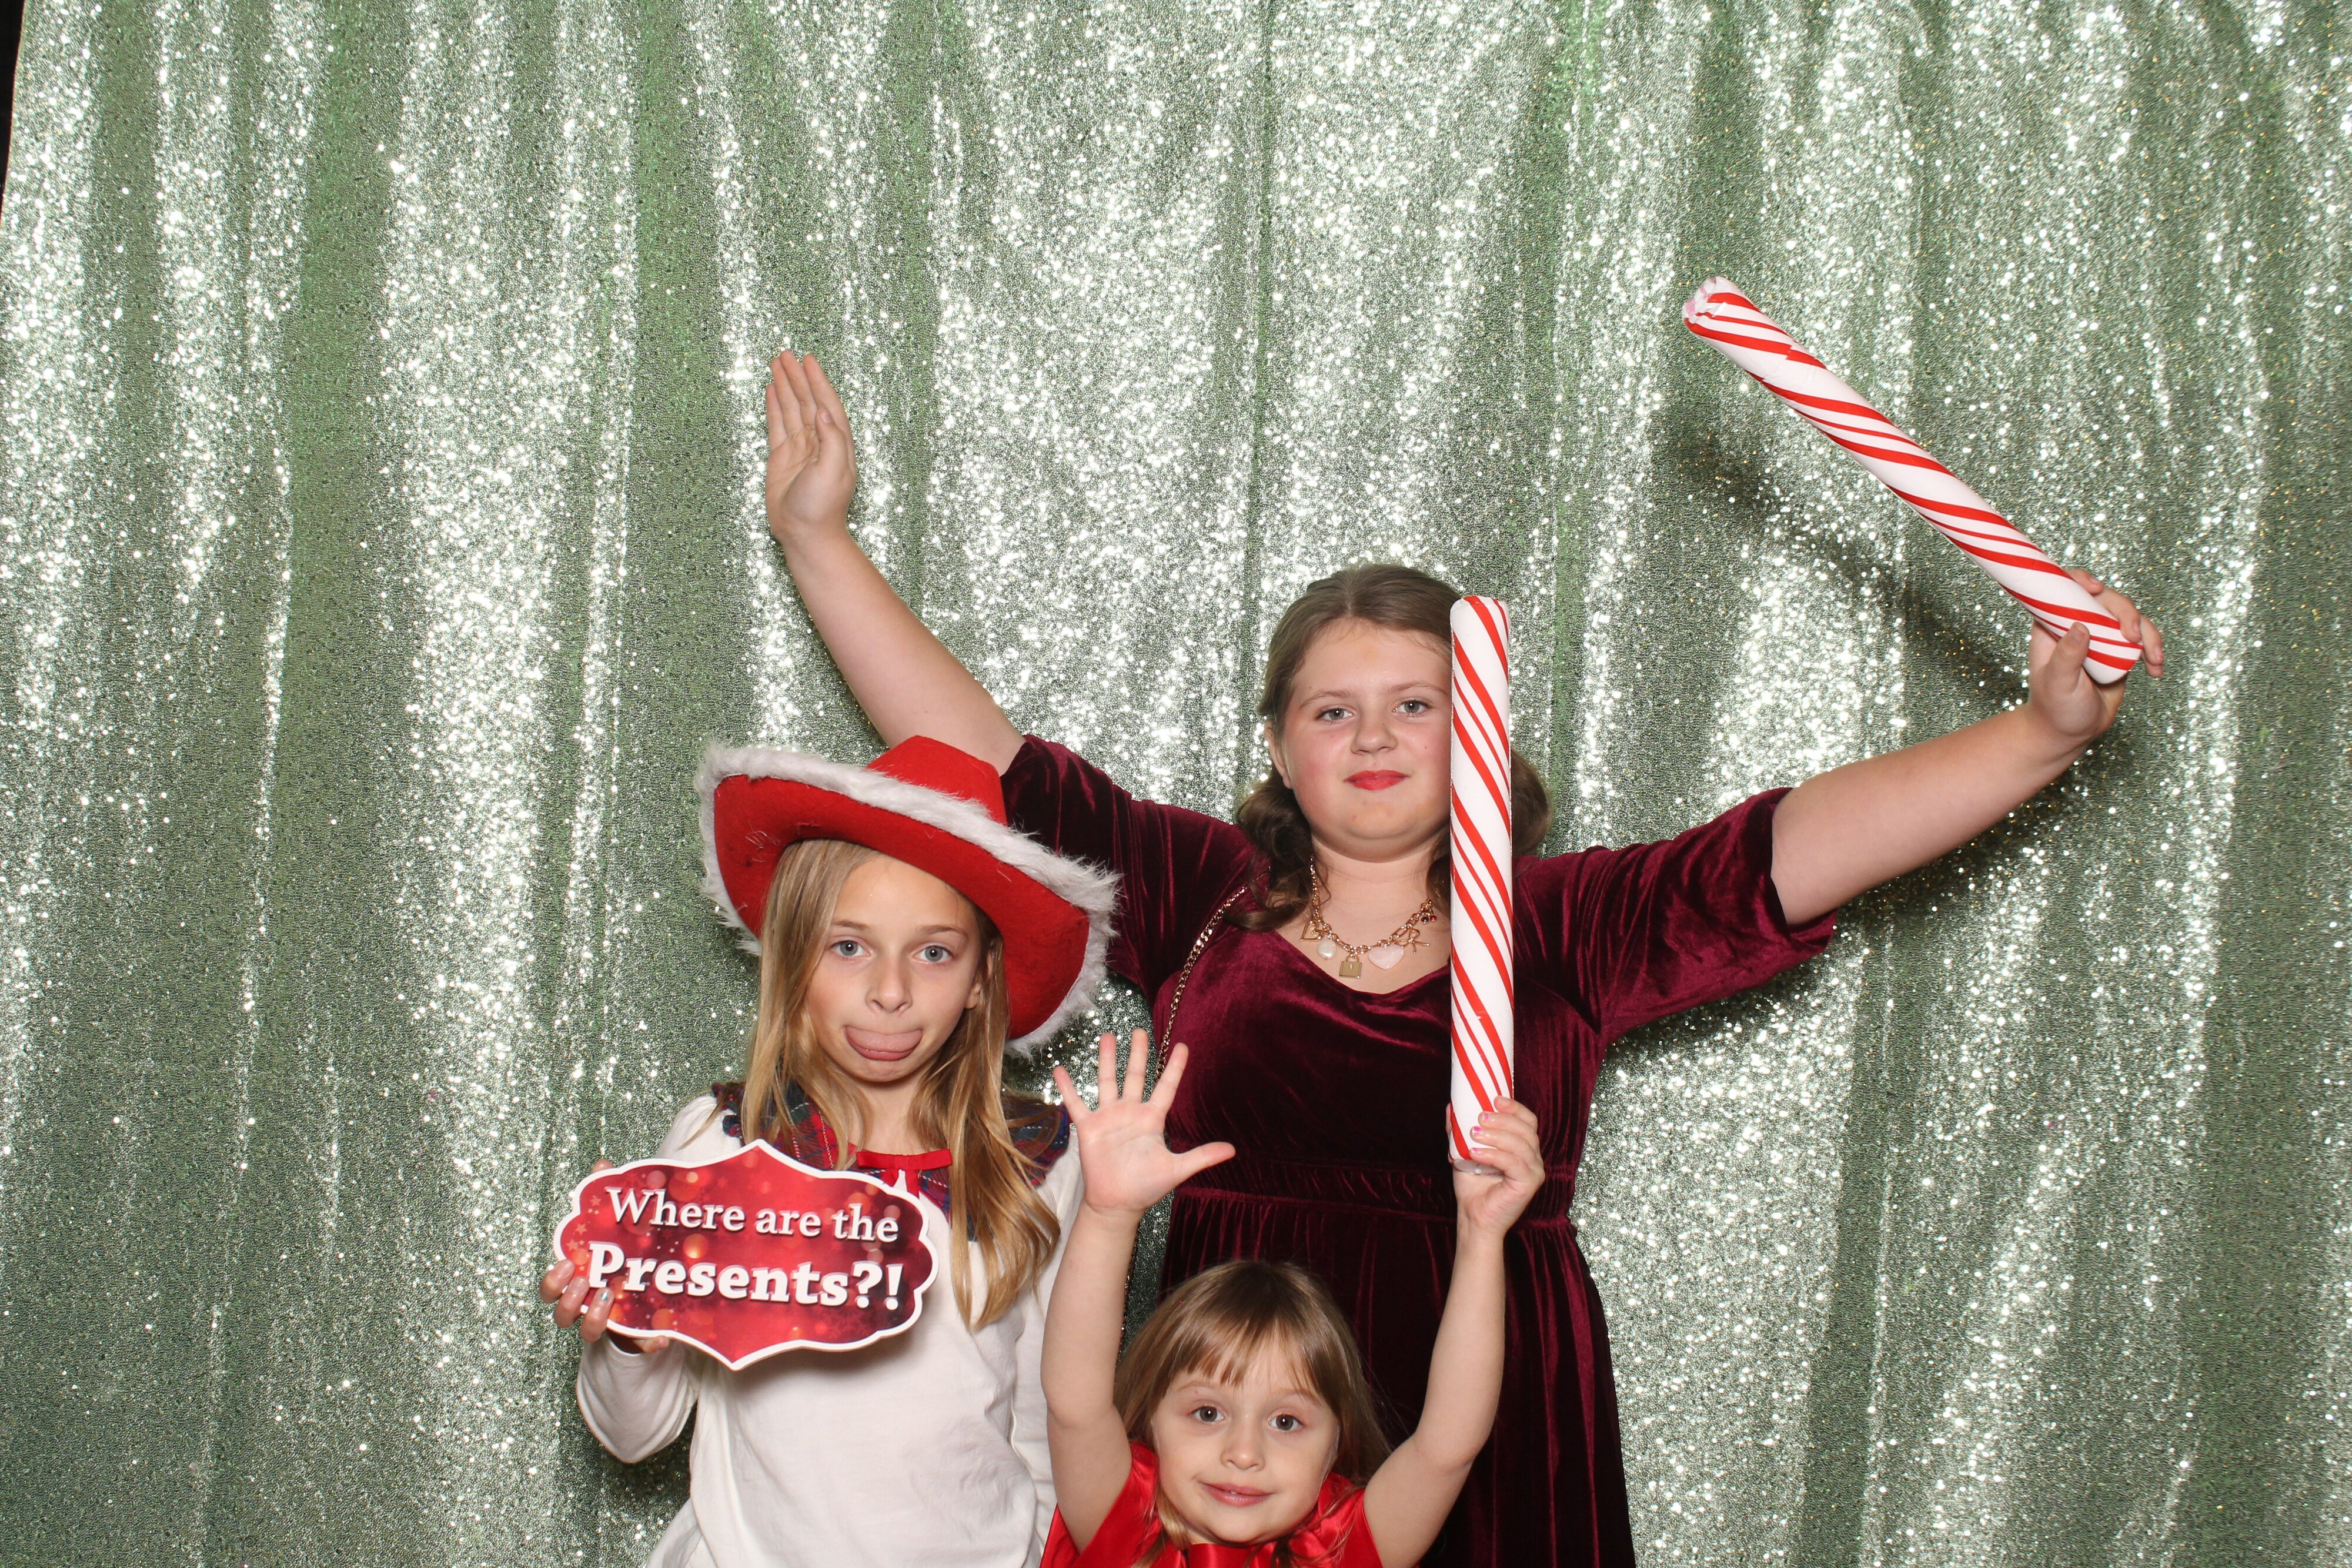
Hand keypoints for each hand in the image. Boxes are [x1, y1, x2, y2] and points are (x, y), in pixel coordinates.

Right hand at [538, 1161, 664, 1352]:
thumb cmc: (622, 1252)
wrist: (648, 1285)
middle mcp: (586, 1304)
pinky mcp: (635, 1333)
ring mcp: (609, 1321)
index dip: (552, 1282)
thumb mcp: (616, 1222)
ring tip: (609, 1298)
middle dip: (568, 1301)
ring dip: (594, 1319)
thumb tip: (603, 1162)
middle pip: (561, 1315)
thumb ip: (606, 1194)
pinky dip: (649, 1341)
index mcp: (578, 1279)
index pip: (550, 1288)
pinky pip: (639, 1343)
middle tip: (585, 1282)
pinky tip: (662, 1336)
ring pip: (588, 1332)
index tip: (566, 1264)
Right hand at [764, 349, 856, 546]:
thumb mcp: (833, 471)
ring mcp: (799, 448)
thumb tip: (823, 410)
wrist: (805, 534)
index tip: (808, 360)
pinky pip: (777, 425)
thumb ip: (831, 439)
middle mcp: (818, 441)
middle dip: (797, 377)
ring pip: (791, 409)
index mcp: (836, 443)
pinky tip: (770, 390)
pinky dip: (774, 406)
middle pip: (807, 400)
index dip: (817, 380)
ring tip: (776, 363)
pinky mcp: (781, 457)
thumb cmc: (823, 507)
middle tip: (785, 354)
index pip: (827, 403)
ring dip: (785, 386)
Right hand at [1053, 1032, 1233, 1220]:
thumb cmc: (1146, 1187)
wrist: (1117, 1203)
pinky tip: (1060, 1069)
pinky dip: (1067, 1087)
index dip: (1174, 1067)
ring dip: (1107, 1059)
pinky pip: (1076, 1103)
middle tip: (1141, 1031)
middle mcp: (1131, 1112)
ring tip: (1108, 1036)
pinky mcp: (1089, 1127)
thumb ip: (1201, 1156)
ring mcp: (1109, 1117)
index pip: (1166, 1086)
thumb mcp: (1176, 1169)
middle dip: (1139, 1053)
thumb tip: (1232, 1150)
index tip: (1182, 1045)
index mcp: (1152, 1119)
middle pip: (1136, 1076)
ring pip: (1108, 1081)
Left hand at [1453, 1100, 1542, 1238]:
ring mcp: (1534, 1171)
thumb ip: (1460, 1129)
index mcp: (1523, 1147)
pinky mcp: (1529, 1184)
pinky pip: (1514, 1163)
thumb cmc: (1472, 1186)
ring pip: (1521, 1144)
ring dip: (1496, 1135)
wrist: (1473, 1216)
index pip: (1528, 1120)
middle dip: (1502, 1119)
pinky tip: (1476, 1153)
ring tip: (1474, 1134)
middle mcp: (1533, 1157)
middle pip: (1526, 1129)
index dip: (1514, 1107)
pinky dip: (1494, 1155)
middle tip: (1479, 1117)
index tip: (1494, 1098)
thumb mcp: (1463, 1151)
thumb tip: (1451, 1106)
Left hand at [2022, 567, 2163, 753]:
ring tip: (2153, 659)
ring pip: (2130, 618)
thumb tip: (2081, 625)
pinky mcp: (2119, 650)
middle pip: (2106, 600)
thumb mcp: (2057, 683)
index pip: (2063, 590)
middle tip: (2133, 635)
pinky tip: (2156, 670)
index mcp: (2051, 625)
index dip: (2080, 581)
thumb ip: (2067, 656)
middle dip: (2126, 612)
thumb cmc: (2055, 707)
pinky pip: (2142, 639)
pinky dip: (2153, 650)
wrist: (2071, 732)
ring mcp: (2101, 636)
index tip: (2095, 588)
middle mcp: (2077, 624)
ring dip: (2148, 633)